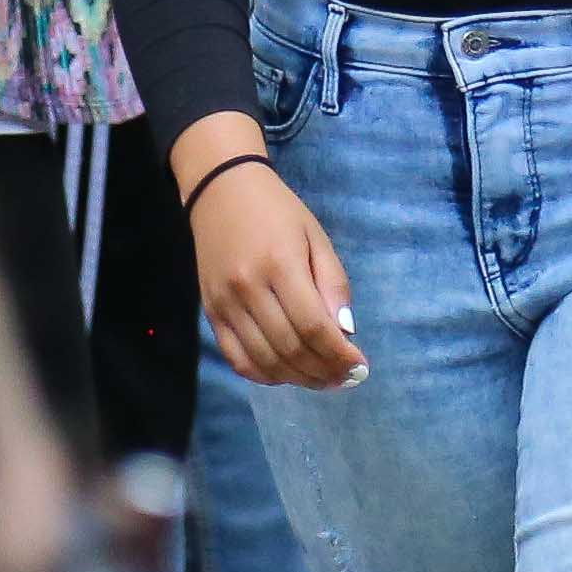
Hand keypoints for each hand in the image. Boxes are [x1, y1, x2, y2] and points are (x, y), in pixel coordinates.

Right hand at [180, 134, 364, 387]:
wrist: (222, 191)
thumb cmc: (278, 212)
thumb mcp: (316, 237)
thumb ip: (333, 284)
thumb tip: (346, 332)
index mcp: (281, 264)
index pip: (314, 326)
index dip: (339, 354)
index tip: (360, 368)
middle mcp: (249, 288)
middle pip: (290, 348)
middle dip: (323, 371)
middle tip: (345, 379)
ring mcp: (225, 303)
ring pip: (265, 360)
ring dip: (298, 379)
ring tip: (322, 380)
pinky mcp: (211, 313)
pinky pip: (237, 358)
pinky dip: (264, 375)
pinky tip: (287, 374)